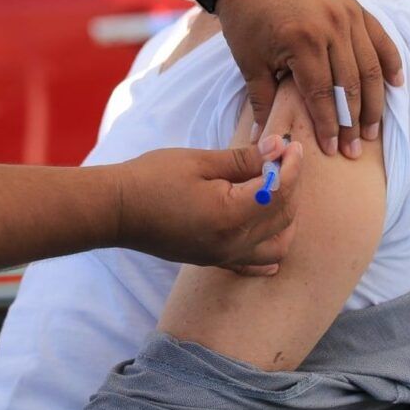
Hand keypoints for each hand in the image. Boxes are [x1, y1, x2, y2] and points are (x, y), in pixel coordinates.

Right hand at [113, 140, 302, 269]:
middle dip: (292, 186)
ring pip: (276, 244)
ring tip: (280, 190)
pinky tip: (274, 237)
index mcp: (231, 215)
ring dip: (287, 218)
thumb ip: (244, 158)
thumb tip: (278, 147)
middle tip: (286, 159)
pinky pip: (253, 263)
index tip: (292, 146)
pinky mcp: (213, 259)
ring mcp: (223, 255)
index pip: (279, 192)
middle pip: (282, 218)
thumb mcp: (200, 161)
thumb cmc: (153, 178)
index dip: (291, 167)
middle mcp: (233, 242)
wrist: (117, 210)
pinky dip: (270, 249)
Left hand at [216, 0, 402, 157]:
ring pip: (369, 66)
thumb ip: (262, 100)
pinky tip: (394, 86)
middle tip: (354, 149)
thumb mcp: (248, 62)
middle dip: (352, 122)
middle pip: (350, 84)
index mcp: (302, 41)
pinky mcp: (353, 5)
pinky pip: (379, 38)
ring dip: (373, 102)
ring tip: (370, 130)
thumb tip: (264, 138)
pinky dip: (390, 62)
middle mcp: (330, 26)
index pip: (322, 94)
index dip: (329, 125)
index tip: (331, 150)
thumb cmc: (246, 19)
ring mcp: (346, 14)